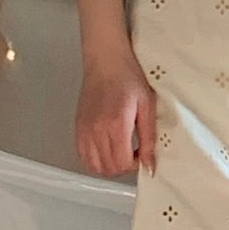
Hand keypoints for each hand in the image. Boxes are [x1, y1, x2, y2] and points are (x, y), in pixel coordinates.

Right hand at [75, 51, 156, 176]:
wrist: (106, 61)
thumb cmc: (128, 77)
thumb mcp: (147, 106)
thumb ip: (149, 138)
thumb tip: (150, 164)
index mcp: (116, 124)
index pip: (122, 163)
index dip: (134, 165)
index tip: (141, 154)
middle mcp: (96, 129)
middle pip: (108, 168)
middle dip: (123, 167)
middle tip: (133, 154)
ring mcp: (84, 130)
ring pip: (94, 166)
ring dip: (109, 166)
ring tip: (120, 152)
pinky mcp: (78, 127)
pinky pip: (83, 156)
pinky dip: (95, 160)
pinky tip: (107, 150)